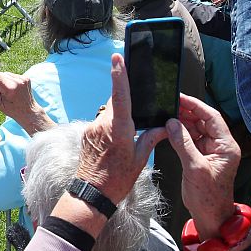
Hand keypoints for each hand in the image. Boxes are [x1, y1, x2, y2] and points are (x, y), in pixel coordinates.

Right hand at [0, 59, 53, 134]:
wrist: (29, 111)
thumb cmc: (12, 110)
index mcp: (9, 89)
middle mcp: (17, 82)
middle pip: (1, 74)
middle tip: (1, 90)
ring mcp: (23, 79)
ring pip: (7, 74)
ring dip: (4, 79)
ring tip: (9, 91)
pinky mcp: (26, 78)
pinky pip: (13, 75)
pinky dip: (10, 80)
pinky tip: (13, 88)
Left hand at [74, 55, 167, 205]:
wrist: (92, 192)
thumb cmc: (118, 178)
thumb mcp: (140, 159)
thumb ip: (151, 138)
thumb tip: (164, 126)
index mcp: (119, 129)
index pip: (120, 95)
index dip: (119, 74)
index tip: (117, 58)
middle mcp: (103, 124)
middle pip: (115, 102)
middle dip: (126, 101)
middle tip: (137, 110)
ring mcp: (92, 128)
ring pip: (108, 112)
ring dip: (118, 116)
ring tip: (125, 136)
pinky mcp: (86, 133)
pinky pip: (101, 122)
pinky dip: (110, 125)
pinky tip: (114, 142)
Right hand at [166, 94, 241, 240]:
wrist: (210, 216)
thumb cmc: (208, 197)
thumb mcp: (195, 168)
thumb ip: (183, 143)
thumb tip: (171, 123)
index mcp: (226, 146)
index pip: (212, 118)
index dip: (196, 106)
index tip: (180, 97)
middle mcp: (220, 146)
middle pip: (204, 121)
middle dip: (187, 112)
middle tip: (169, 104)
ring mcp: (210, 151)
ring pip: (196, 128)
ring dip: (182, 121)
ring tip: (166, 114)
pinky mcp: (200, 156)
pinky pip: (190, 138)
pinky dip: (179, 132)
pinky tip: (169, 128)